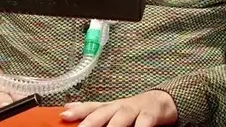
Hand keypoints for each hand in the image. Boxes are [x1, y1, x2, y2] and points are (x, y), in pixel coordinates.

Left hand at [61, 90, 178, 126]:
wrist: (161, 102)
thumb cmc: (132, 110)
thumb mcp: (111, 109)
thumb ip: (91, 110)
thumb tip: (66, 107)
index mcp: (109, 107)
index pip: (91, 108)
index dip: (78, 111)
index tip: (64, 116)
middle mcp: (120, 106)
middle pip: (103, 112)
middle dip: (91, 121)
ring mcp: (135, 109)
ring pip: (122, 116)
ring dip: (113, 126)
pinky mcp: (151, 114)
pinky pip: (145, 121)